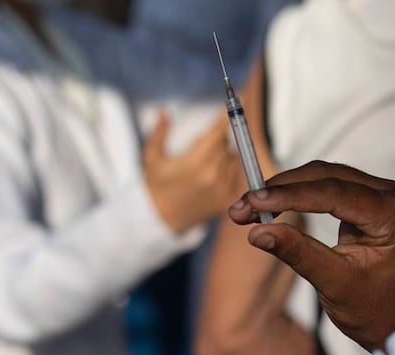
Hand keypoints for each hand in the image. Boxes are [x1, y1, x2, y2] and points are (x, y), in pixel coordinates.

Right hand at [143, 111, 245, 233]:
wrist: (163, 219)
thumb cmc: (156, 185)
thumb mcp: (151, 158)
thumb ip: (159, 132)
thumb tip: (162, 110)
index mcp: (194, 162)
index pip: (218, 131)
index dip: (228, 115)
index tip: (242, 96)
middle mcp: (212, 174)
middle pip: (225, 142)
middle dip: (215, 139)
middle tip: (199, 150)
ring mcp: (222, 187)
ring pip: (232, 156)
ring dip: (222, 154)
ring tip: (202, 167)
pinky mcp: (227, 197)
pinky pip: (236, 172)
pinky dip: (227, 168)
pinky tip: (209, 177)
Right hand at [228, 160, 394, 350]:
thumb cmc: (375, 307)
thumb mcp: (334, 283)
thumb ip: (298, 253)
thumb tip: (257, 232)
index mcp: (394, 215)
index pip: (334, 194)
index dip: (289, 196)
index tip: (252, 202)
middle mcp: (392, 196)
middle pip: (326, 176)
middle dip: (279, 190)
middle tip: (240, 209)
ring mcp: (381, 194)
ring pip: (322, 176)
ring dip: (283, 189)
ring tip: (247, 208)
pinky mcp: (366, 199)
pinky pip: (325, 186)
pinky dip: (294, 194)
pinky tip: (269, 205)